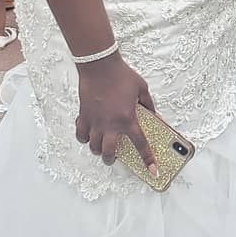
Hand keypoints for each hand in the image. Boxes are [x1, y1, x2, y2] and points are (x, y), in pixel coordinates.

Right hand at [75, 56, 158, 171]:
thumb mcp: (142, 89)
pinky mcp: (83, 116)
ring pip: (93, 146)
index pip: (140, 145)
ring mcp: (95, 121)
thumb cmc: (122, 75)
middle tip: (114, 158)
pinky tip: (88, 133)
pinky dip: (84, 137)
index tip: (152, 171)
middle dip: (111, 159)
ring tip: (101, 146)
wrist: (100, 66)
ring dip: (98, 149)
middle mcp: (110, 125)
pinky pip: (80, 134)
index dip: (148, 160)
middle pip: (109, 153)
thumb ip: (149, 105)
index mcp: (128, 119)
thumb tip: (154, 115)